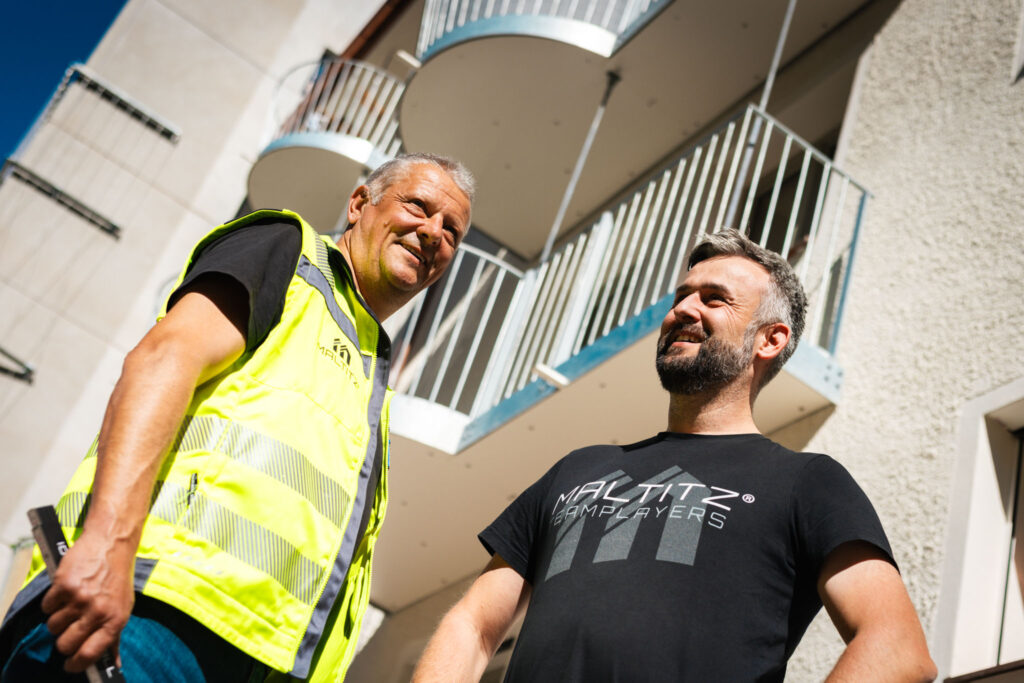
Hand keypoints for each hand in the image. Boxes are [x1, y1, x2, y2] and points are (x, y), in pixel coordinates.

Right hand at [40, 529, 134, 671]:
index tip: (70, 664)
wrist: (112, 544)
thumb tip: (113, 664)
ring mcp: (80, 599)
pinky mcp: (64, 585)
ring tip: (71, 603)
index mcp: (115, 620)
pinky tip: (66, 591)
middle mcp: (97, 611)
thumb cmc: (117, 578)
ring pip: (53, 626)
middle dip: (63, 641)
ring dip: (58, 618)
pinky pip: (46, 607)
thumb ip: (114, 637)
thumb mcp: (123, 608)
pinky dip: (52, 602)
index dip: (76, 664)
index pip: (89, 654)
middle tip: (70, 629)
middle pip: (65, 644)